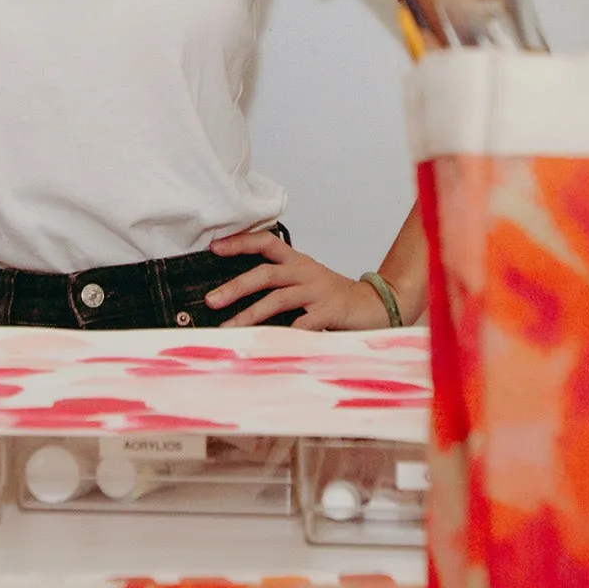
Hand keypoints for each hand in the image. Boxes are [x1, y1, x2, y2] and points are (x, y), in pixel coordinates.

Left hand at [204, 230, 395, 331]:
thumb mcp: (305, 282)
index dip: (240, 242)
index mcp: (297, 262)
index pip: (265, 242)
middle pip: (265, 273)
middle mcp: (305, 272)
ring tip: (230, 329)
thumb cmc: (334, 298)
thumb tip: (236, 296)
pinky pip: (303, 324)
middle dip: (236, 286)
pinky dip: (284, 334)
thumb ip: (279, 285)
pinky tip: (266, 344)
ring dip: (251, 314)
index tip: (214, 247)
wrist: (376, 305)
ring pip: (278, 299)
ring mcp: (317, 291)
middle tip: (212, 300)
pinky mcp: (329, 311)